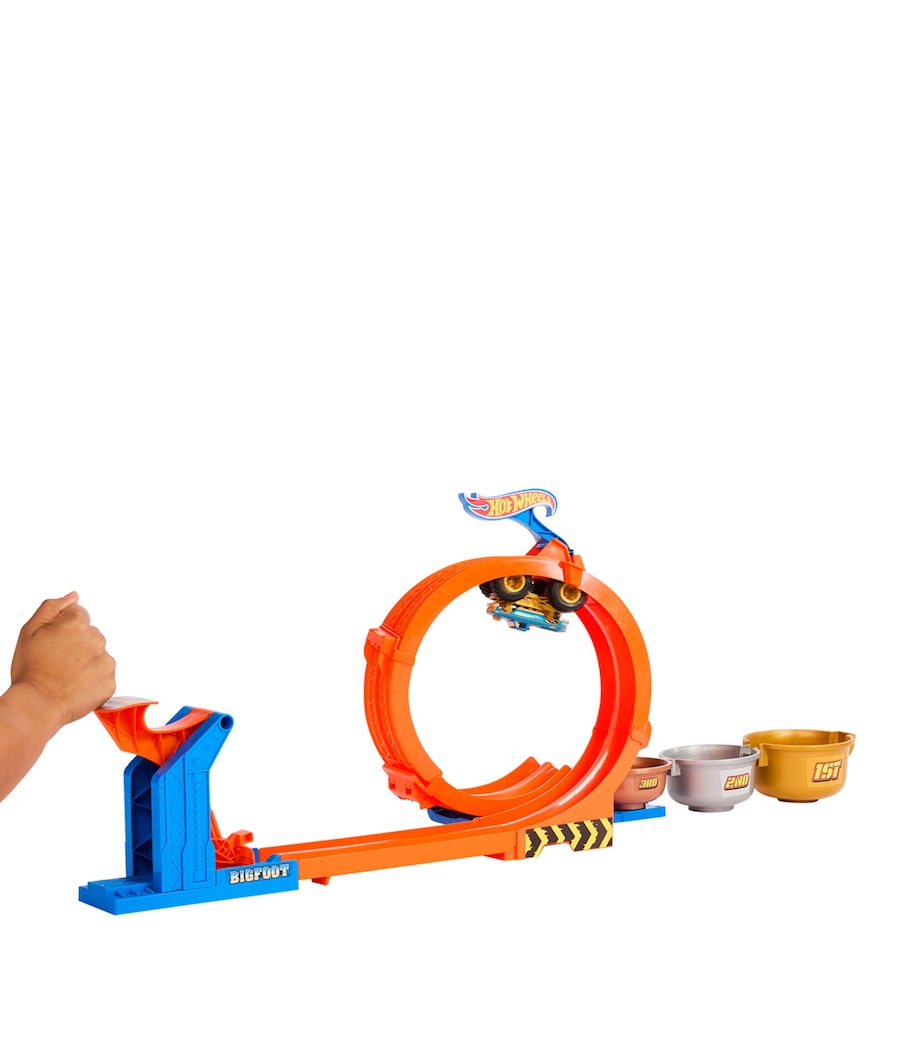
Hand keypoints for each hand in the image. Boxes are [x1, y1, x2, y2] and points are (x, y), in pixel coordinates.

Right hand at [10, 593, 116, 724]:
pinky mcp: (110, 681)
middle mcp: (96, 638)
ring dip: (86, 661)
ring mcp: (105, 660)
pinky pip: (103, 674)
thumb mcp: (30, 630)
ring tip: (66, 675)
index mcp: (76, 623)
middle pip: (90, 634)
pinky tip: (76, 685)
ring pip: (98, 654)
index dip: (63, 629)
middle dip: (77, 644)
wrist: (37, 704)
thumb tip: (74, 596)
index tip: (54, 643)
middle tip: (57, 661)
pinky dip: (93, 679)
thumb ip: (53, 607)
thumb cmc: (31, 670)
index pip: (78, 615)